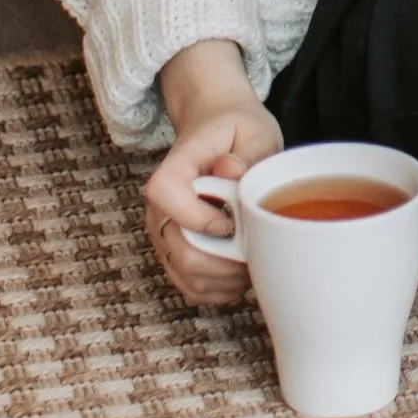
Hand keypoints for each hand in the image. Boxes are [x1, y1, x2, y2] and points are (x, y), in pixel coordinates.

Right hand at [143, 38, 283, 306]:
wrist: (216, 128)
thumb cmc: (236, 129)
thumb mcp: (252, 129)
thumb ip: (248, 152)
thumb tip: (231, 171)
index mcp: (174, 170)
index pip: (166, 195)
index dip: (199, 217)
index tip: (231, 223)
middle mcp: (160, 208)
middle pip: (179, 250)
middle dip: (225, 262)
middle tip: (257, 252)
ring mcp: (165, 233)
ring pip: (185, 275)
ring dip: (225, 280)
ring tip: (254, 262)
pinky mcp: (175, 252)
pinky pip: (190, 286)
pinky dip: (218, 290)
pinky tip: (242, 275)